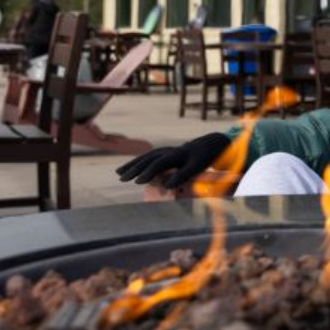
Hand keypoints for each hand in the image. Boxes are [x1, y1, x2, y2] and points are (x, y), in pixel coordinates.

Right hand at [116, 132, 230, 188]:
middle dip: (135, 169)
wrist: (211, 144)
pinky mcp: (165, 153)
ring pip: (146, 157)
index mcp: (177, 154)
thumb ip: (182, 175)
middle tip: (122, 179)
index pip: (159, 164)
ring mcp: (166, 151)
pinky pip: (149, 157)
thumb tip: (166, 186)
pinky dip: (138, 162)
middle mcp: (169, 151)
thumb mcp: (197, 166)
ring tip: (118, 173)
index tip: (138, 182)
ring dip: (133, 165)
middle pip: (149, 159)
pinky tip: (130, 169)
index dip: (149, 173)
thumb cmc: (204, 157)